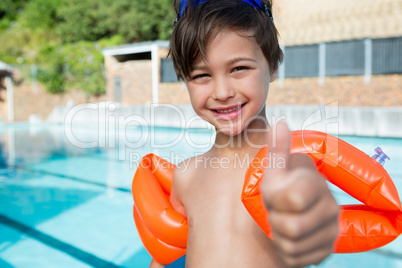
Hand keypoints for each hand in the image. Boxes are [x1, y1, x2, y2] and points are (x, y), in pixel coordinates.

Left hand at [262, 122, 338, 267]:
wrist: (292, 211)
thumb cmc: (281, 186)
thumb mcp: (275, 170)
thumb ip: (277, 149)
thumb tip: (280, 123)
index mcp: (316, 184)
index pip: (292, 200)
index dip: (275, 199)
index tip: (276, 193)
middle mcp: (330, 208)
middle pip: (291, 228)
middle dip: (275, 220)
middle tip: (277, 211)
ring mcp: (330, 232)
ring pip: (291, 246)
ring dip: (278, 236)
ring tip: (283, 221)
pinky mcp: (325, 251)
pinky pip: (295, 259)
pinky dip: (285, 251)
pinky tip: (289, 237)